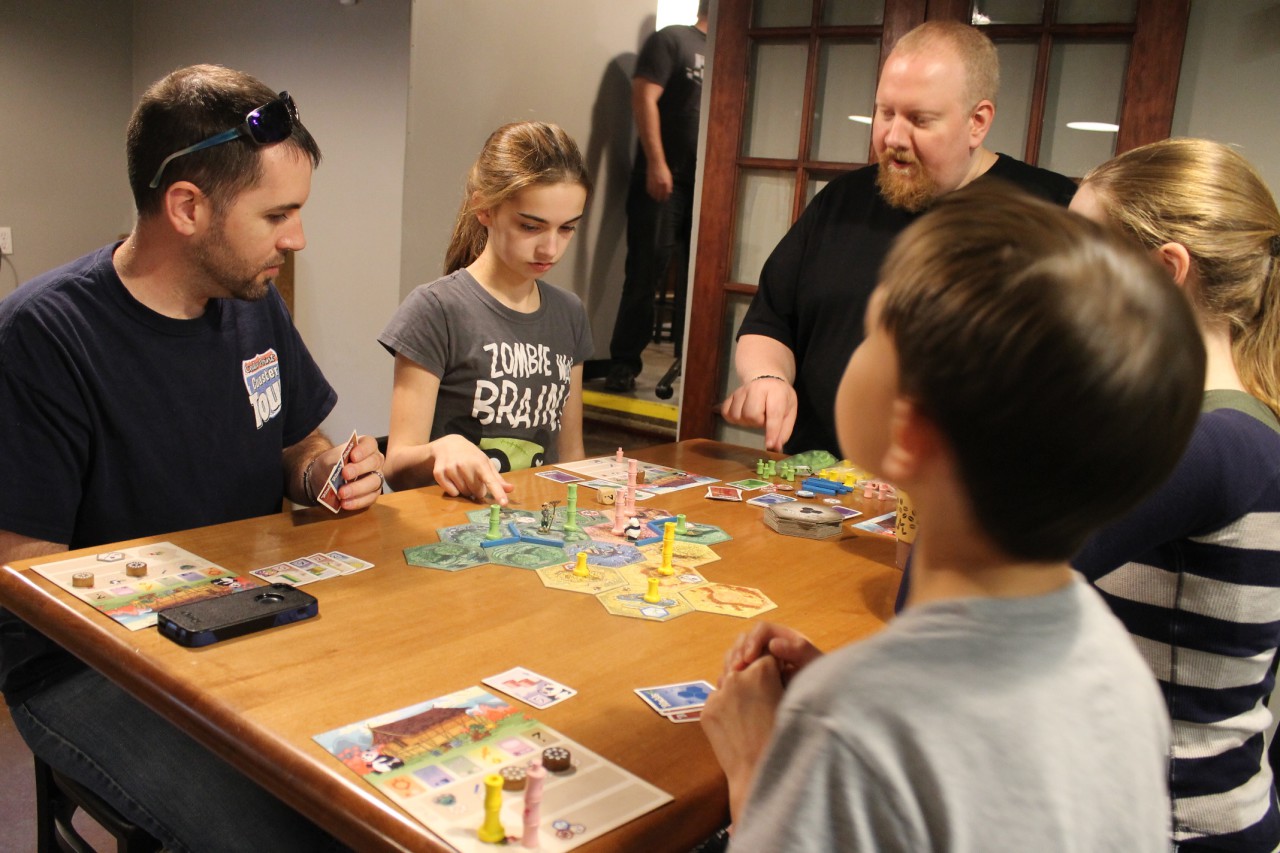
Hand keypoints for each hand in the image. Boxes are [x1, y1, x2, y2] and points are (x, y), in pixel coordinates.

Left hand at [311, 434, 384, 511]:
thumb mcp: (328, 460)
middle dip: (359, 469)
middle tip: (345, 474)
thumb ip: (335, 463)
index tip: (352, 456)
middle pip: (374, 462)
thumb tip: (339, 470)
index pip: (369, 444)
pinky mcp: (373, 493)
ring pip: (374, 482)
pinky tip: (345, 503)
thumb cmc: (331, 464)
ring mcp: (376, 477)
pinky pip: (370, 498)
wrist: (325, 478)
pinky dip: (357, 501)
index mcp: (365, 446)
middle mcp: (375, 460)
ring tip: (342, 493)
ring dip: (358, 488)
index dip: (363, 450)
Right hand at [427, 434, 515, 505]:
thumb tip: (511, 489)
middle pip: (476, 492)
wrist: (447, 445)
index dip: (498, 493)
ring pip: (463, 493)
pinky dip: (454, 490)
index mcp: (479, 463)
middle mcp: (465, 465)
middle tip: (473, 479)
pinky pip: (451, 493)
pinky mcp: (439, 473)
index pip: (490, 481)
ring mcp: (451, 469)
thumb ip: (497, 478)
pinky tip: (453, 479)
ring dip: (465, 489)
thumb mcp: (484, 462)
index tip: (504, 503)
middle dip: (477, 489)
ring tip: (463, 477)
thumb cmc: (470, 455)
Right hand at [646, 160, 673, 201]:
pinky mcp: (648, 182)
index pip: (666, 194)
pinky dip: (649, 192)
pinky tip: (650, 193)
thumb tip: (669, 192)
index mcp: (666, 183)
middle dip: (659, 198)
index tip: (664, 199)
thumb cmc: (663, 169)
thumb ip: (670, 185)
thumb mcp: (669, 176)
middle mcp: (660, 184)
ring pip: (653, 193)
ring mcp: (654, 183)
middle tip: (659, 200)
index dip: (665, 197)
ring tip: (654, 197)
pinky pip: (648, 190)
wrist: (655, 163)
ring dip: (654, 196)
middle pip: (659, 195)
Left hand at [701, 654, 785, 822]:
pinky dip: (727, 707)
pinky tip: (739, 725)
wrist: (758, 774)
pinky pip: (718, 700)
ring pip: (729, 682)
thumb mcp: (791, 702)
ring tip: (751, 714)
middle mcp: (736, 677)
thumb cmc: (783, 741)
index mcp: (762, 671)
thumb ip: (783, 678)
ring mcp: (718, 694)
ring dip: (739, 690)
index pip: (766, 654)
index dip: (774, 667)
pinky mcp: (706, 710)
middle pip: (745, 665)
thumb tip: (779, 665)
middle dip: (754, 676)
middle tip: (763, 700)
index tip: (778, 679)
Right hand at [720, 378, 797, 452]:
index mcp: (776, 392)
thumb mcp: (789, 411)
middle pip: (751, 415)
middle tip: (763, 419)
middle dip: (757, 422)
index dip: (772, 431)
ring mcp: (742, 390)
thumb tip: (776, 448)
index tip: (770, 444)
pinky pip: (726, 412)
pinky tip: (742, 415)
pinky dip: (733, 418)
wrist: (767, 378)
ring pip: (737, 415)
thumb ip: (784, 431)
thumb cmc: (780, 397)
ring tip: (754, 416)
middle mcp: (757, 388)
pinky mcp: (731, 395)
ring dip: (746, 422)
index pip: (774, 414)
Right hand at [722, 622, 822, 687]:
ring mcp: (759, 663)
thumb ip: (798, 651)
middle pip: (745, 640)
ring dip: (730, 664)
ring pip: (736, 655)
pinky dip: (727, 679)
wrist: (821, 704)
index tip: (748, 658)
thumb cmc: (821, 680)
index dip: (752, 640)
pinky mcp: (752, 679)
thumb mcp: (814, 664)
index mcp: (784, 638)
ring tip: (730, 679)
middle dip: (737, 652)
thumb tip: (773, 644)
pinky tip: (726, 689)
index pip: (762, 630)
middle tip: (735, 669)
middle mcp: (768, 648)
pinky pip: (734, 674)